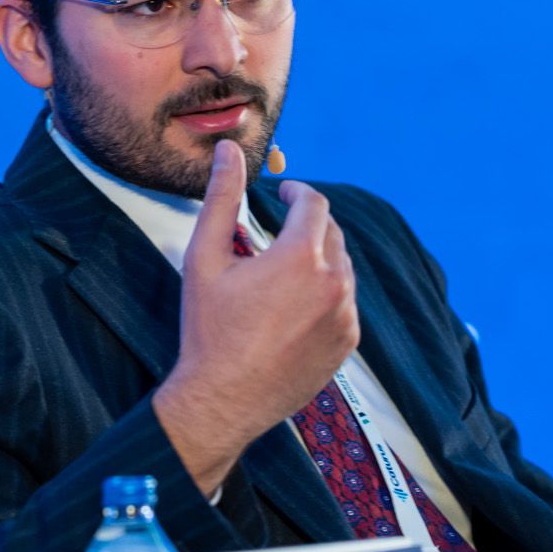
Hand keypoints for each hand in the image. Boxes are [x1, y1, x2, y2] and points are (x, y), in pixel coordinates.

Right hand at [154, 140, 358, 490]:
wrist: (222, 400)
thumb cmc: (209, 330)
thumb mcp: (205, 259)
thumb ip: (222, 199)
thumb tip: (230, 151)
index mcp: (300, 257)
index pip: (314, 204)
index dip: (297, 193)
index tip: (283, 195)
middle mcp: (334, 283)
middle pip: (331, 233)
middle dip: (308, 225)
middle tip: (281, 229)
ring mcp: (345, 316)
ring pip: (341, 269)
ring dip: (318, 260)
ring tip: (283, 271)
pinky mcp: (347, 342)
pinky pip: (344, 303)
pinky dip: (326, 294)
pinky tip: (293, 307)